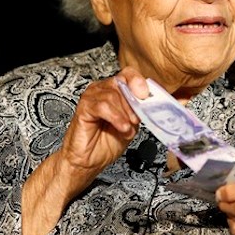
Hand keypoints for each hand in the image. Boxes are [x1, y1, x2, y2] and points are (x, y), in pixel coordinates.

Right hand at [56, 66, 149, 197]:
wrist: (90, 160)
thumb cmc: (107, 142)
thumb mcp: (131, 123)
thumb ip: (138, 110)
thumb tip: (150, 101)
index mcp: (114, 90)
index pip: (128, 74)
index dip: (138, 81)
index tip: (145, 95)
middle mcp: (102, 90)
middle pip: (121, 82)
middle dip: (133, 103)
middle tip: (136, 120)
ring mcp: (91, 97)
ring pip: (113, 94)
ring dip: (124, 114)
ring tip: (126, 129)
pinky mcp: (84, 107)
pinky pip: (102, 106)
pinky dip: (116, 118)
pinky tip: (121, 128)